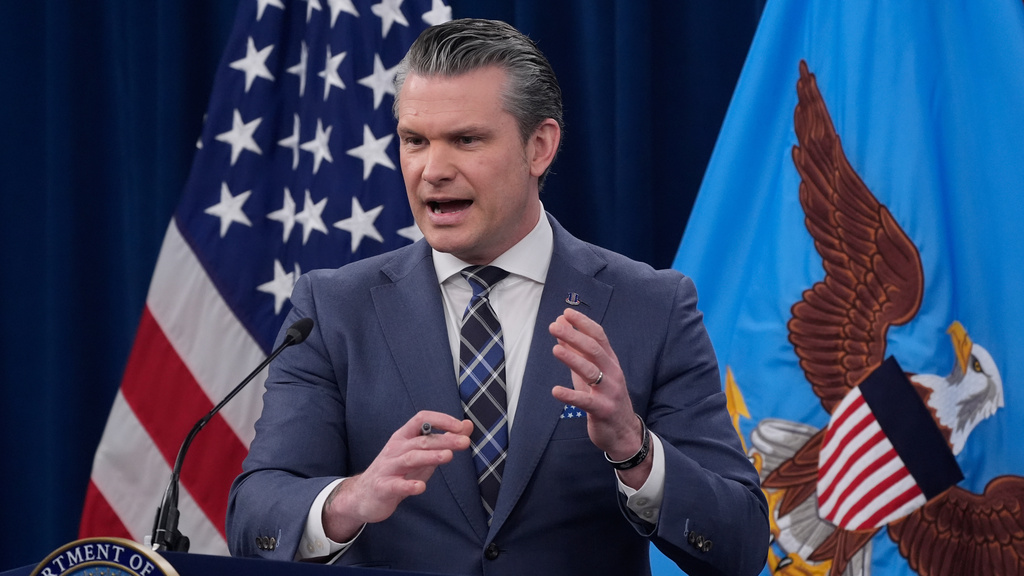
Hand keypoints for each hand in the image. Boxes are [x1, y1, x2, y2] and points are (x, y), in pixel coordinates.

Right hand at [322, 411, 471, 541]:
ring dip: (430, 456)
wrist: (363, 496)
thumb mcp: (420, 454)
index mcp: (403, 437)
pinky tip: (420, 488)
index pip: (421, 419)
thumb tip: (467, 426)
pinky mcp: (383, 487)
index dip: (441, 419)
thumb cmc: (397, 472)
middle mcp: (395, 449)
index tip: (461, 426)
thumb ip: (442, 441)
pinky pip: (396, 485)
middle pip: (421, 440)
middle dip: (444, 439)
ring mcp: (388, 468)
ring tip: (448, 456)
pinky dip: (408, 486)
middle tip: (465, 442)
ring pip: (410, 459)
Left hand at [549, 308, 651, 485]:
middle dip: (574, 336)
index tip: (566, 313)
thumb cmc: (604, 398)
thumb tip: (561, 329)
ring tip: (555, 350)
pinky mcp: (603, 410)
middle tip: (555, 327)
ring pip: (591, 372)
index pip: (599, 337)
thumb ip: (576, 353)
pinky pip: (586, 401)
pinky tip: (556, 391)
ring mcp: (609, 392)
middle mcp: (613, 374)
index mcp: (610, 362)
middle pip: (595, 350)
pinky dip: (570, 396)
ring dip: (573, 360)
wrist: (623, 433)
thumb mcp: (590, 375)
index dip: (583, 324)